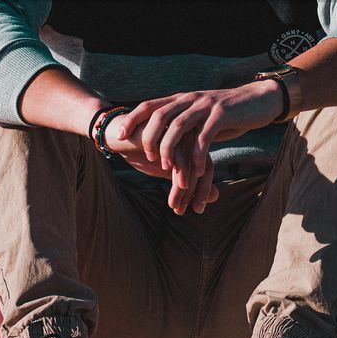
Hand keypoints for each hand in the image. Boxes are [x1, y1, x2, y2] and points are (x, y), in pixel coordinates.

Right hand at [103, 114, 219, 215]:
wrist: (119, 135)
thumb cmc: (146, 153)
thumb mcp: (171, 171)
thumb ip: (192, 181)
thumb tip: (217, 197)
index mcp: (195, 145)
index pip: (208, 169)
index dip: (204, 191)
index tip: (197, 209)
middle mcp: (189, 136)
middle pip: (201, 166)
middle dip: (193, 191)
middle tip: (182, 210)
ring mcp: (176, 130)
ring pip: (187, 160)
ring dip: (180, 184)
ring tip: (172, 204)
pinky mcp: (162, 126)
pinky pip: (171, 149)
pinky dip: (169, 166)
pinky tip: (161, 174)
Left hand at [110, 81, 284, 211]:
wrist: (257, 101)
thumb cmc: (226, 115)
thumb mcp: (198, 117)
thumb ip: (182, 125)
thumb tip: (160, 141)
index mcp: (181, 99)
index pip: (149, 106)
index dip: (132, 119)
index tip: (118, 136)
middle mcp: (189, 99)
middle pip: (159, 115)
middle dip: (148, 138)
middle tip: (148, 159)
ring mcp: (205, 106)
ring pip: (179, 125)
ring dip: (170, 148)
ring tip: (168, 168)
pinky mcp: (222, 114)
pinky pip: (205, 135)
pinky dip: (197, 154)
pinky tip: (195, 170)